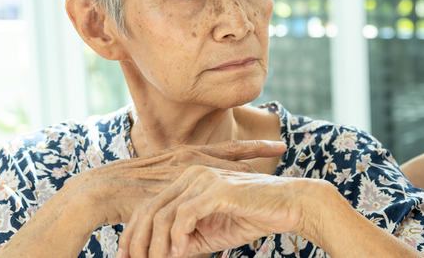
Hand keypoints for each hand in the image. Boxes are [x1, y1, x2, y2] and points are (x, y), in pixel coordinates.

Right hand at [68, 139, 286, 229]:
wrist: (96, 193)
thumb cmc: (126, 189)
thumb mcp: (159, 181)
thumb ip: (182, 184)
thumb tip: (200, 194)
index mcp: (184, 155)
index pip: (224, 150)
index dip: (249, 148)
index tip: (276, 146)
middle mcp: (184, 157)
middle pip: (227, 151)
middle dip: (255, 149)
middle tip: (283, 145)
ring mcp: (176, 169)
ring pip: (218, 165)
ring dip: (242, 164)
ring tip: (268, 162)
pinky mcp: (167, 182)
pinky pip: (198, 183)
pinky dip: (217, 184)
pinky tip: (234, 185)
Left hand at [116, 168, 321, 257]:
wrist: (289, 205)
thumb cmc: (252, 216)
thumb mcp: (211, 233)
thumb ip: (186, 240)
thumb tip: (162, 254)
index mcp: (187, 180)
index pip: (148, 207)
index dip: (134, 235)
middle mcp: (191, 174)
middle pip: (149, 210)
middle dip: (136, 242)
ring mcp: (204, 179)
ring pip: (164, 215)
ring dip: (157, 245)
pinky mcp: (217, 189)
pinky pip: (185, 215)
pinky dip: (178, 237)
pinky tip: (180, 251)